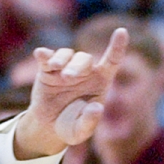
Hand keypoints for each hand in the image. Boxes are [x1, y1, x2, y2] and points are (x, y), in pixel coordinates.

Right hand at [14, 28, 128, 159]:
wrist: (48, 126)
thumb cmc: (71, 126)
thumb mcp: (81, 131)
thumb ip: (89, 122)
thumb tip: (97, 107)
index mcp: (100, 81)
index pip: (112, 60)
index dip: (117, 46)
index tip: (122, 31)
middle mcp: (84, 71)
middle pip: (84, 58)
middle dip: (77, 66)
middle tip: (68, 78)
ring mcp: (65, 67)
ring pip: (67, 54)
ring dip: (61, 60)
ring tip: (56, 70)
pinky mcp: (47, 69)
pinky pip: (47, 57)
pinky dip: (44, 55)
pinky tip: (41, 55)